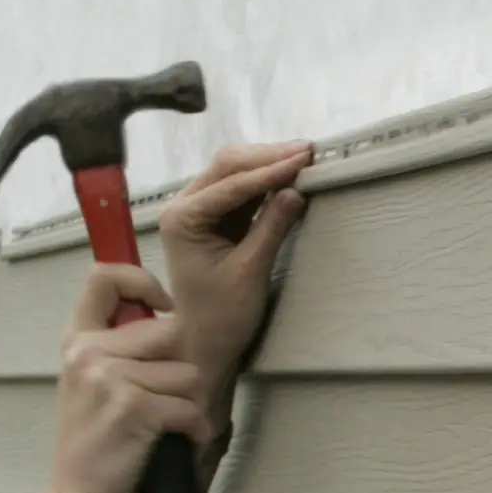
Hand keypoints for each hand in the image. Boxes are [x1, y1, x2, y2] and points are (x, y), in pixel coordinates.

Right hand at [47, 266, 212, 492]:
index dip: (142, 281)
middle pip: (170, 331)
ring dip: (186, 402)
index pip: (104, 277)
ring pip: (188, 373)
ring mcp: (109, 378)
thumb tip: (165, 315)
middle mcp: (88, 351)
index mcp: (77, 339)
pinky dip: (193, 429)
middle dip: (178, 367)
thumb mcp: (92, 380)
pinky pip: (190, 407)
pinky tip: (173, 441)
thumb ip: (120, 345)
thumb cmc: (96, 438)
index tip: (162, 306)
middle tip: (158, 399)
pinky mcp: (134, 408)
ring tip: (159, 424)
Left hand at [159, 142, 312, 402]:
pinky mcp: (217, 219)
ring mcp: (200, 211)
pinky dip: (267, 180)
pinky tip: (290, 175)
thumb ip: (271, 228)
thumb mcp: (250, 272)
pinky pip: (243, 189)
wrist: (204, 341)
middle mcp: (184, 207)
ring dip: (268, 163)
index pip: (231, 184)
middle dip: (268, 156)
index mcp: (183, 219)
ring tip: (305, 157)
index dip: (270, 170)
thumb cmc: (222, 315)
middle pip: (227, 166)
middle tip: (308, 150)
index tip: (304, 159)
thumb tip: (295, 191)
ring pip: (234, 172)